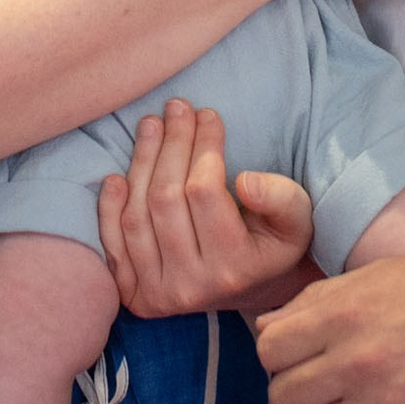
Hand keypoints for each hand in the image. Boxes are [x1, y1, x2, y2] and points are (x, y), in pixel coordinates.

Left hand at [98, 99, 314, 317]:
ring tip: (151, 124)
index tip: (208, 114)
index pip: (204, 192)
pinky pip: (113, 245)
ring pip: (137, 217)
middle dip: (171, 144)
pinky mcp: (134, 296)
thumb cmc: (271, 243)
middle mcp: (192, 287)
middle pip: (166, 200)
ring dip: (140, 163)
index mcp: (234, 268)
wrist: (247, 289)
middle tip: (177, 107)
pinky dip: (109, 209)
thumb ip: (282, 199)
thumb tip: (245, 182)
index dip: (203, 146)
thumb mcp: (296, 222)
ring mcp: (159, 295)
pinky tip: (116, 176)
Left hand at [256, 256, 404, 403]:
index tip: (296, 357)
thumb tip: (270, 323)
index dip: (278, 354)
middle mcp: (354, 355)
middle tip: (317, 386)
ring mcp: (377, 397)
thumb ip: (321, 299)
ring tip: (341, 402)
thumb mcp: (383, 276)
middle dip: (293, 390)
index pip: (269, 346)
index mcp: (344, 310)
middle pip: (281, 392)